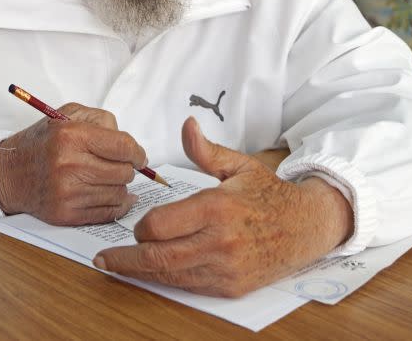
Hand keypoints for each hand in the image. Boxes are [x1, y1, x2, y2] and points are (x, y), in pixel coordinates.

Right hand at [0, 102, 146, 224]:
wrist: (7, 173)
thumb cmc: (41, 143)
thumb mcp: (67, 115)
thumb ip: (102, 120)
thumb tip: (130, 145)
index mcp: (72, 136)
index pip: (123, 146)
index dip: (137, 152)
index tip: (138, 156)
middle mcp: (70, 165)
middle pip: (124, 172)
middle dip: (126, 168)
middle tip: (118, 165)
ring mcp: (68, 193)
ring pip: (119, 193)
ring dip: (119, 186)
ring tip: (105, 178)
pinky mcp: (67, 214)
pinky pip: (108, 213)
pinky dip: (116, 205)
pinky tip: (110, 195)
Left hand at [93, 118, 352, 296]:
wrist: (306, 227)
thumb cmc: (268, 194)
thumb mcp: (238, 165)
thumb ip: (204, 150)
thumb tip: (186, 124)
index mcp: (216, 207)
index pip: (159, 225)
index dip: (141, 227)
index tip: (138, 226)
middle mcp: (219, 241)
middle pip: (158, 256)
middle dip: (126, 259)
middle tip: (105, 259)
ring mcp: (226, 268)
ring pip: (170, 276)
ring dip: (141, 273)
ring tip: (120, 267)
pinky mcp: (231, 286)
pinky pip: (189, 286)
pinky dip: (168, 280)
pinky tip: (155, 273)